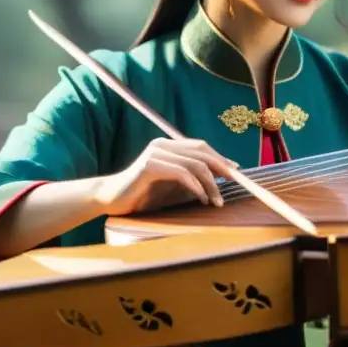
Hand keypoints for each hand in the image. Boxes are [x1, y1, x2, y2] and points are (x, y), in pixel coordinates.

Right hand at [93, 138, 237, 215]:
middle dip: (221, 169)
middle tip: (234, 185)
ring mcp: (156, 154)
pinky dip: (195, 186)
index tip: (236, 171)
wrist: (111, 200)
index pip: (201, 147)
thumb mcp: (173, 184)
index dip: (221, 158)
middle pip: (202, 152)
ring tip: (216, 201)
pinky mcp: (149, 166)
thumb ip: (192, 177)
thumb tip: (220, 176)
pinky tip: (201, 198)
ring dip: (210, 184)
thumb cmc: (143, 194)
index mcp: (168, 146)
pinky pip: (181, 173)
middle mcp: (163, 145)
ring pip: (195, 164)